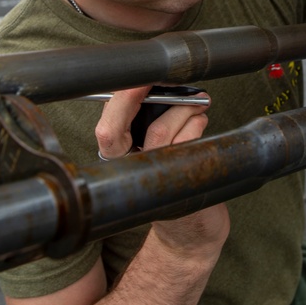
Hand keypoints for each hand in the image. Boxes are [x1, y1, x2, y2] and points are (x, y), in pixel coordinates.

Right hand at [94, 86, 228, 257]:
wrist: (190, 228)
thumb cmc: (171, 175)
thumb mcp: (153, 147)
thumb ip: (148, 119)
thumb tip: (159, 82)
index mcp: (118, 156)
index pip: (105, 129)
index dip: (119, 100)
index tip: (139, 77)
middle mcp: (127, 170)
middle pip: (119, 130)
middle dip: (143, 98)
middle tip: (171, 81)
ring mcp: (150, 178)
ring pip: (159, 132)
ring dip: (183, 109)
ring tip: (198, 103)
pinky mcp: (177, 183)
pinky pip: (184, 144)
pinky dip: (195, 125)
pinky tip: (200, 121)